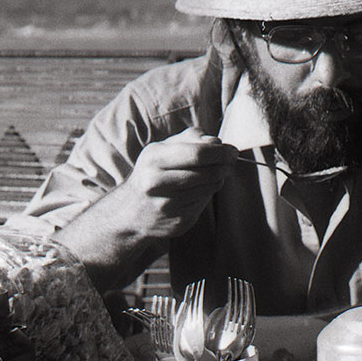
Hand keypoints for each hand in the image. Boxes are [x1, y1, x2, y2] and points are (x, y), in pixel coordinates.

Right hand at [109, 130, 242, 242]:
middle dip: (224, 166)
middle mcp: (156, 182)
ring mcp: (166, 205)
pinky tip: (197, 192)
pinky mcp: (177, 222)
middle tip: (230, 163)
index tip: (231, 151)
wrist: (130, 212)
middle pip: (208, 172)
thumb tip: (218, 142)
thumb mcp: (163, 149)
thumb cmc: (154, 172)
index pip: (199, 153)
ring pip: (209, 188)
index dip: (221, 152)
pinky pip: (204, 204)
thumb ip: (191, 139)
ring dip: (218, 180)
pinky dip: (206, 195)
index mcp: (154, 158)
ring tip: (213, 175)